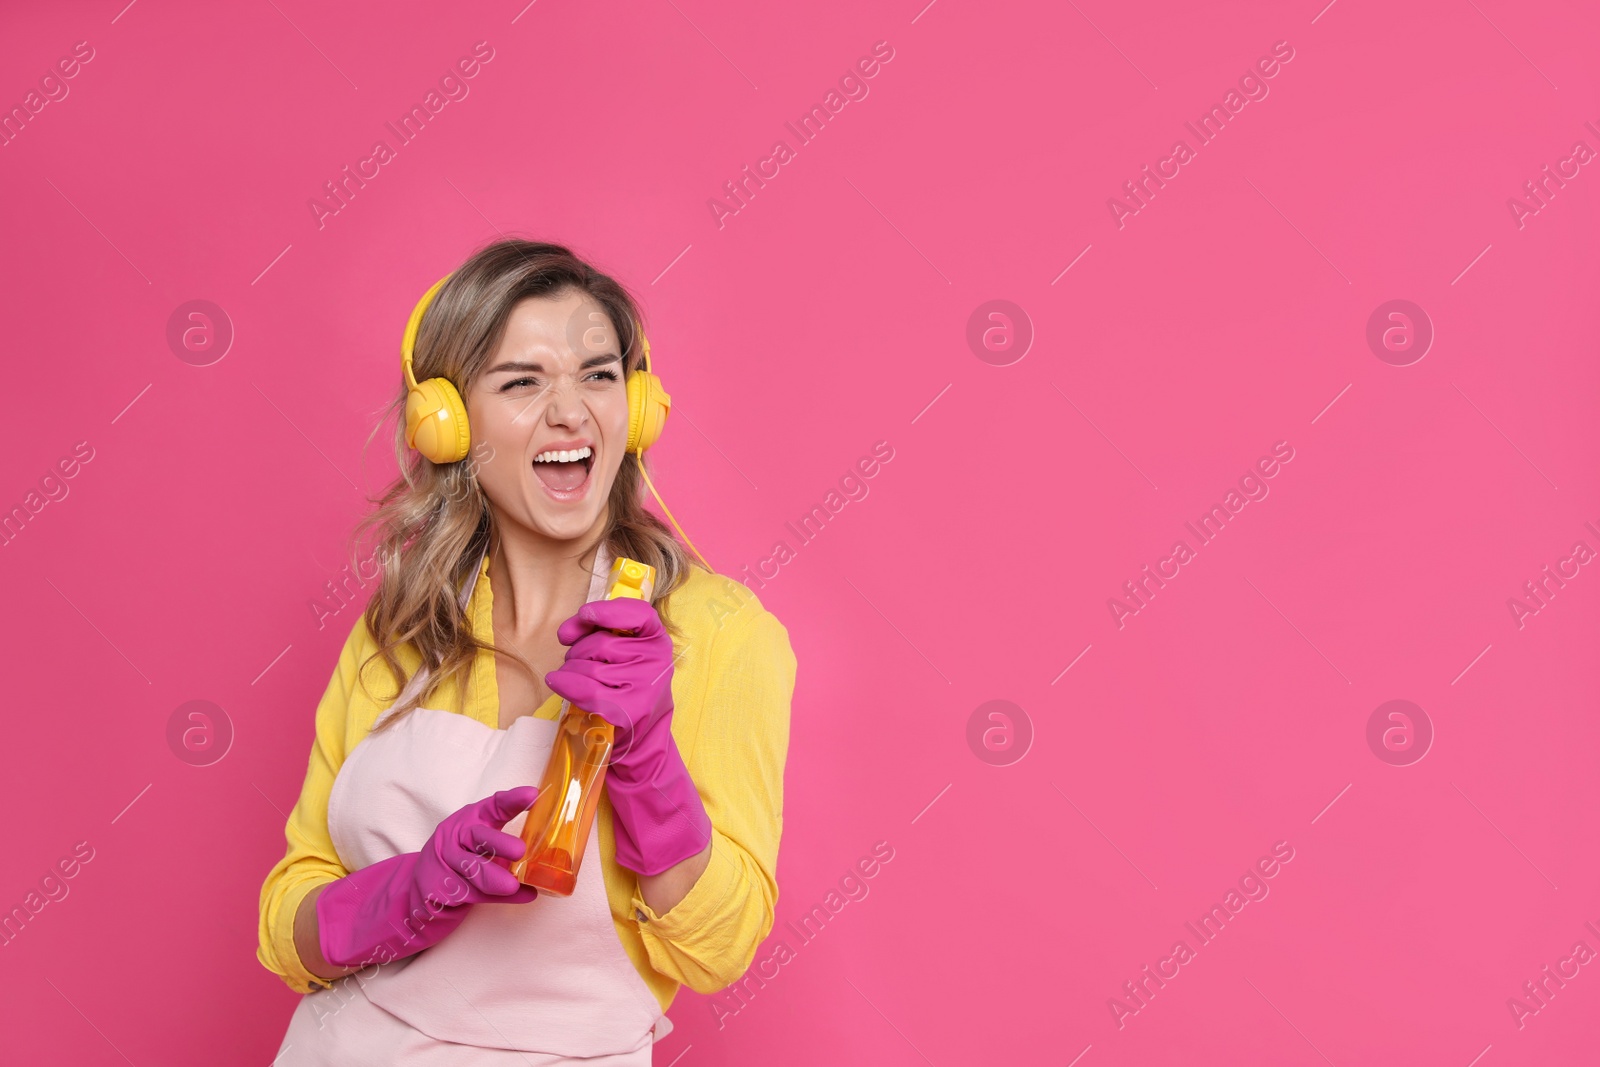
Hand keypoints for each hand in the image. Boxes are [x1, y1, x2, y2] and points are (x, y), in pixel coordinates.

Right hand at [316, 786, 540, 969]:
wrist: (417, 895)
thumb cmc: (459, 866)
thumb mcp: (481, 849)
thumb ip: (507, 850)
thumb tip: (548, 858)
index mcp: (469, 822)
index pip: (492, 806)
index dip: (512, 800)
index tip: (532, 795)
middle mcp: (454, 838)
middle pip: (476, 837)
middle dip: (498, 843)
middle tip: (520, 851)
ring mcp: (442, 864)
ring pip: (471, 871)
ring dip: (494, 879)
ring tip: (513, 885)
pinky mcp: (436, 891)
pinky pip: (468, 896)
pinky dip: (496, 899)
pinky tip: (520, 897)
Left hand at [545, 598, 674, 766]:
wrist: (642, 735)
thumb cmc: (626, 687)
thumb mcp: (624, 654)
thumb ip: (598, 633)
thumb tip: (565, 633)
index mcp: (657, 640)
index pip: (638, 614)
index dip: (608, 611)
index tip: (585, 613)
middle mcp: (657, 661)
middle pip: (601, 643)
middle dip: (578, 651)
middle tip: (578, 662)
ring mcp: (645, 686)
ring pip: (588, 667)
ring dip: (570, 670)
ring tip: (576, 678)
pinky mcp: (629, 710)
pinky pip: (585, 690)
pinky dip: (566, 685)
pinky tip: (557, 681)